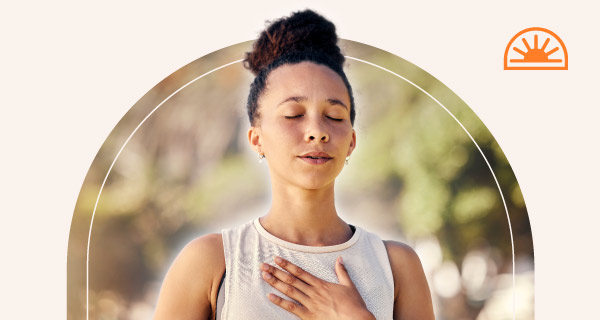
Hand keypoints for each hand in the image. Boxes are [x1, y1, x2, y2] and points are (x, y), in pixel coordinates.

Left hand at [260, 256, 374, 319]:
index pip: (300, 272)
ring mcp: (310, 304)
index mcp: (321, 284)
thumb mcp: (349, 285)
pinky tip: (270, 296)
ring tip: (264, 276)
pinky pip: (292, 308)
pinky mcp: (309, 316)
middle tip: (263, 265)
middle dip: (276, 271)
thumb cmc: (354, 305)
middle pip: (291, 279)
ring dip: (276, 283)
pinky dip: (280, 302)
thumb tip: (340, 259)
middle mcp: (313, 292)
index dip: (287, 265)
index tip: (277, 259)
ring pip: (289, 291)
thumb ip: (342, 272)